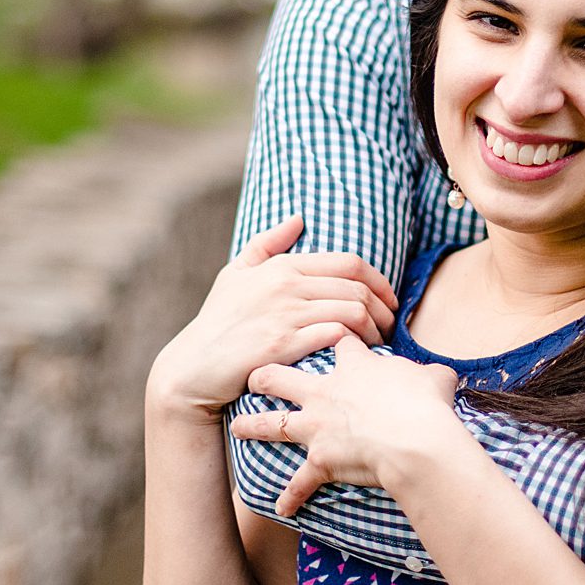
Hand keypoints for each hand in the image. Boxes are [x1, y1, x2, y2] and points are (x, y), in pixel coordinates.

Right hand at [146, 216, 398, 416]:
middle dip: (384, 307)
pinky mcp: (283, 345)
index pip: (349, 262)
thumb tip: (298, 218)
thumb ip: (267, 243)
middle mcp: (285, 285)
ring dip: (375, 328)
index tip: (390, 299)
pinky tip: (360, 355)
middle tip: (391, 325)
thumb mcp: (235, 274)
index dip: (380, 280)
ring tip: (380, 342)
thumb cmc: (218, 321)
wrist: (194, 366)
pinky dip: (355, 344)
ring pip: (352, 311)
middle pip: (357, 287)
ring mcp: (285, 315)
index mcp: (281, 266)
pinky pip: (335, 336)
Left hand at [228, 337, 464, 512]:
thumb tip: (441, 376)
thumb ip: (431, 374)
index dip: (334, 338)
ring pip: (274, 422)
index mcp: (353, 366)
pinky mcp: (320, 461)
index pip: (336, 342)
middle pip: (282, 376)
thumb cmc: (427, 404)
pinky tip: (281, 508)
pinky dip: (291, 496)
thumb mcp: (436, 378)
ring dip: (253, 426)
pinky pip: (299, 483)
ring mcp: (318, 427)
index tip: (333, 339)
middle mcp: (326, 392)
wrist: (415, 440)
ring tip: (236, 427)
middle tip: (252, 374)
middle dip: (264, 374)